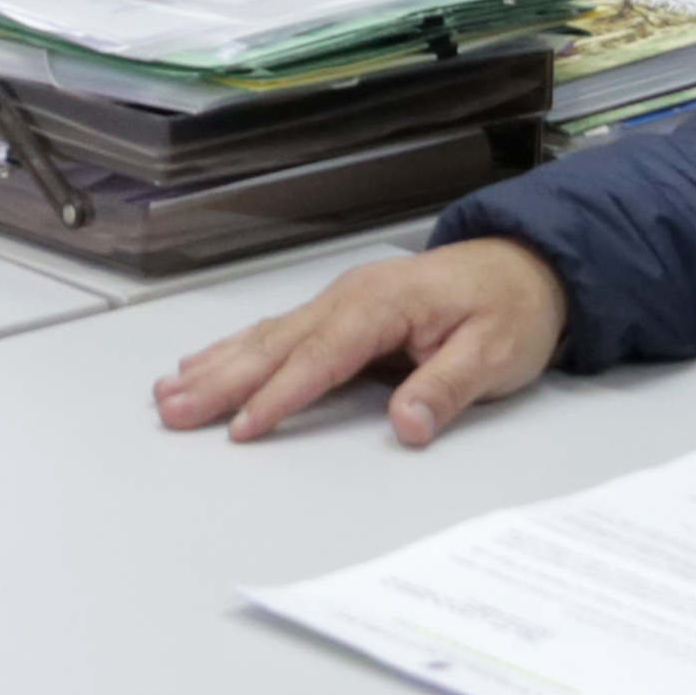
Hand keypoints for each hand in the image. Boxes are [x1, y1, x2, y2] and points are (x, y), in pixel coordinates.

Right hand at [150, 240, 570, 445]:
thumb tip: (407, 424)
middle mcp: (351, 297)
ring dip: (216, 366)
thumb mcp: (495, 354)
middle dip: (223, 380)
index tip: (244, 426)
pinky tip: (204, 365)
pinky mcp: (340, 311)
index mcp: (383, 304)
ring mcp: (341, 301)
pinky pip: (278, 333)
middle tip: (174, 410)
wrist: (526, 268)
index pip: (323, 357)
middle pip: (277, 345)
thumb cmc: (510, 310)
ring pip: (267, 337)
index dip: (281, 394)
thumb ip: (446, 388)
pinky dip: (236, 350)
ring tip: (168, 393)